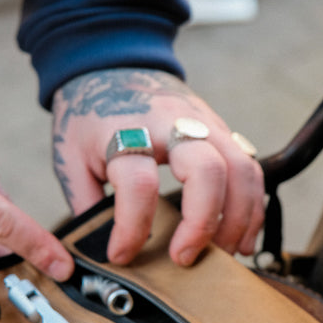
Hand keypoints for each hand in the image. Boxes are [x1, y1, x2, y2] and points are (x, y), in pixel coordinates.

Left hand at [51, 69, 264, 266]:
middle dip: (202, 224)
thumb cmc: (90, 114)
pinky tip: (242, 238)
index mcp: (125, 131)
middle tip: (184, 258)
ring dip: (239, 220)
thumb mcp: (69, 156)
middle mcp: (171, 125)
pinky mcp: (221, 128)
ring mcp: (203, 123)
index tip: (122, 255)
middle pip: (207, 172)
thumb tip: (97, 251)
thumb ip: (86, 203)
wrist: (110, 63)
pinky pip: (250, 168)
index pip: (138, 185)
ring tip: (223, 255)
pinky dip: (253, 206)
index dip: (132, 229)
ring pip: (241, 171)